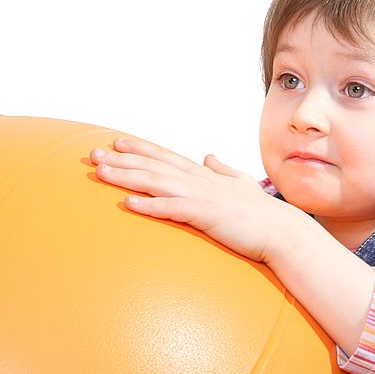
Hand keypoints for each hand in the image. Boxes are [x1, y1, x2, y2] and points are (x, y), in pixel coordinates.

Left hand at [90, 137, 307, 263]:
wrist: (282, 231)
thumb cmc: (261, 213)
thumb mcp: (239, 183)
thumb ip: (222, 169)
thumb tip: (208, 156)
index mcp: (203, 174)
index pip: (164, 156)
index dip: (139, 148)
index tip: (114, 142)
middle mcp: (199, 180)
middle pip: (153, 165)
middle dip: (121, 159)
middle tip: (92, 154)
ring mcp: (202, 196)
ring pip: (157, 183)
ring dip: (127, 177)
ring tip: (101, 173)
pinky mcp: (206, 216)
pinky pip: (172, 209)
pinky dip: (149, 205)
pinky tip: (128, 203)